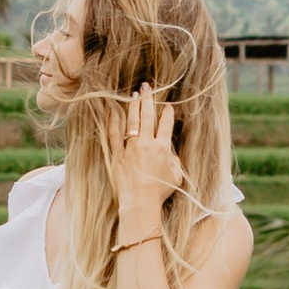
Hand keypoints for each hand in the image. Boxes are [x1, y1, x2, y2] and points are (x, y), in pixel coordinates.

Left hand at [114, 82, 182, 235]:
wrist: (139, 202)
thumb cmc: (159, 193)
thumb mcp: (175, 177)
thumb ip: (175, 161)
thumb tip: (171, 151)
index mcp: (162, 148)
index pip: (165, 125)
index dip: (167, 113)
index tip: (167, 105)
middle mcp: (146, 144)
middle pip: (148, 116)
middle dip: (148, 99)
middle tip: (147, 86)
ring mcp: (130, 148)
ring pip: (132, 121)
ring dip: (134, 106)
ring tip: (134, 94)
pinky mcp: (117, 154)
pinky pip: (114, 134)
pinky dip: (113, 121)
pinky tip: (113, 111)